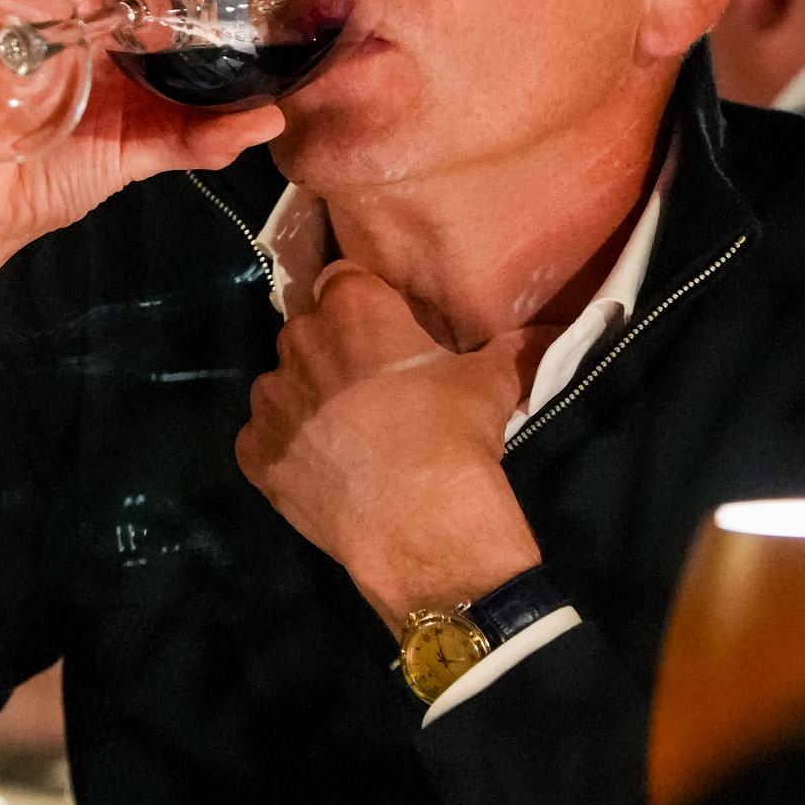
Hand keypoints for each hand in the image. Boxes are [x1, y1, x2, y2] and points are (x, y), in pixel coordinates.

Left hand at [234, 263, 543, 629]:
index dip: (364, 306)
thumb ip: (515, 346)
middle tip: (373, 389)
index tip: (385, 333)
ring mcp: (271, 399)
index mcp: (351, 307)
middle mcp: (299, 342)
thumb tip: (551, 331)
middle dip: (335, 352)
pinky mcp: (253, 452)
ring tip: (349, 434)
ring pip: (283, 385)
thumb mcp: (493, 382)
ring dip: (307, 399)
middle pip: (310, 333)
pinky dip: (287, 449)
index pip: (344, 281)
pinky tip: (323, 468)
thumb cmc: (454, 437)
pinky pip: (264, 438)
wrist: (419, 523)